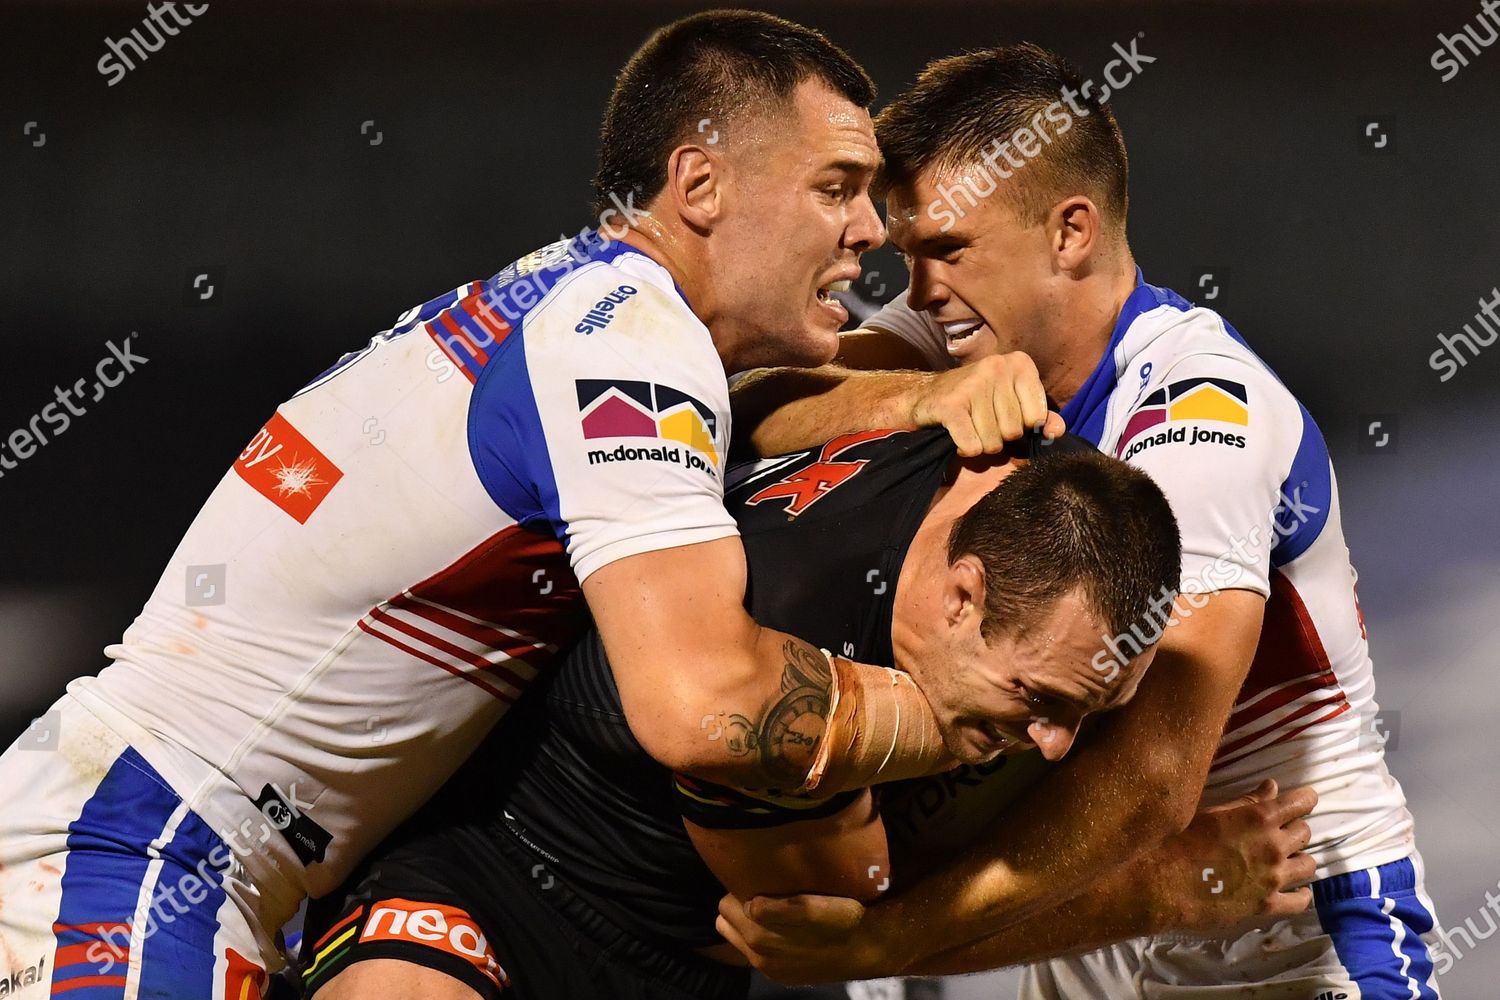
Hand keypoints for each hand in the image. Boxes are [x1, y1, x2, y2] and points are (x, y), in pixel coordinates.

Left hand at [716, 893, 906, 983]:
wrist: (869, 947)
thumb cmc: (839, 918)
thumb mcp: (808, 906)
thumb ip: (772, 909)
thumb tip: (749, 904)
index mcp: (759, 939)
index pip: (725, 906)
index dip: (738, 891)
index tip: (755, 882)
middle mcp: (759, 959)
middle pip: (727, 924)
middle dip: (738, 908)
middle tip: (761, 893)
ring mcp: (772, 970)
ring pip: (740, 940)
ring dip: (749, 924)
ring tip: (771, 909)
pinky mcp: (785, 976)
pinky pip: (759, 954)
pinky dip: (765, 939)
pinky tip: (785, 929)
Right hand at [906, 352, 1064, 456]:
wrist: (925, 395)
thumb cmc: (977, 400)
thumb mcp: (1013, 402)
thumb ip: (1040, 416)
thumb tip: (1056, 431)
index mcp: (1019, 363)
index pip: (1037, 417)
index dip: (1021, 426)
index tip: (1004, 416)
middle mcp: (997, 367)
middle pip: (1013, 432)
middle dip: (999, 437)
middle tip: (983, 423)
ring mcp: (973, 384)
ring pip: (993, 443)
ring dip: (981, 445)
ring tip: (970, 428)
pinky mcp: (950, 405)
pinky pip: (972, 445)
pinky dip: (966, 449)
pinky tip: (958, 437)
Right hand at [1153, 779, 1317, 932]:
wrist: (1166, 880)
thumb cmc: (1183, 839)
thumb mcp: (1214, 813)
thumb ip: (1247, 801)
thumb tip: (1273, 786)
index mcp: (1261, 817)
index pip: (1301, 803)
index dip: (1306, 799)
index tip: (1306, 799)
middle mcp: (1274, 846)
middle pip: (1305, 833)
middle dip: (1295, 828)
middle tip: (1281, 831)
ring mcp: (1274, 877)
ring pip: (1308, 864)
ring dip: (1298, 858)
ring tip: (1285, 860)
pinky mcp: (1268, 905)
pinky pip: (1300, 901)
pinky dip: (1302, 894)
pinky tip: (1297, 890)